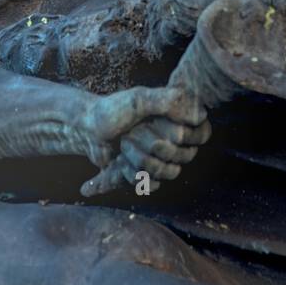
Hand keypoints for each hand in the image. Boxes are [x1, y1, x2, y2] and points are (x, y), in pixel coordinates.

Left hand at [77, 87, 210, 197]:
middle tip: (130, 132)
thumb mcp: (139, 99)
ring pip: (167, 173)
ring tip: (123, 145)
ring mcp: (160, 160)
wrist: (85, 128)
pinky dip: (130, 173)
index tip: (156, 123)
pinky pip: (150, 185)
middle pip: (182, 156)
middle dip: (151, 144)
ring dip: (139, 159)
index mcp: (178, 119)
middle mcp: (174, 140)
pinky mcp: (145, 176)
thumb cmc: (111, 110)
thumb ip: (170, 102)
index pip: (200, 135)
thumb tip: (200, 116)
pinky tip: (118, 162)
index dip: (181, 134)